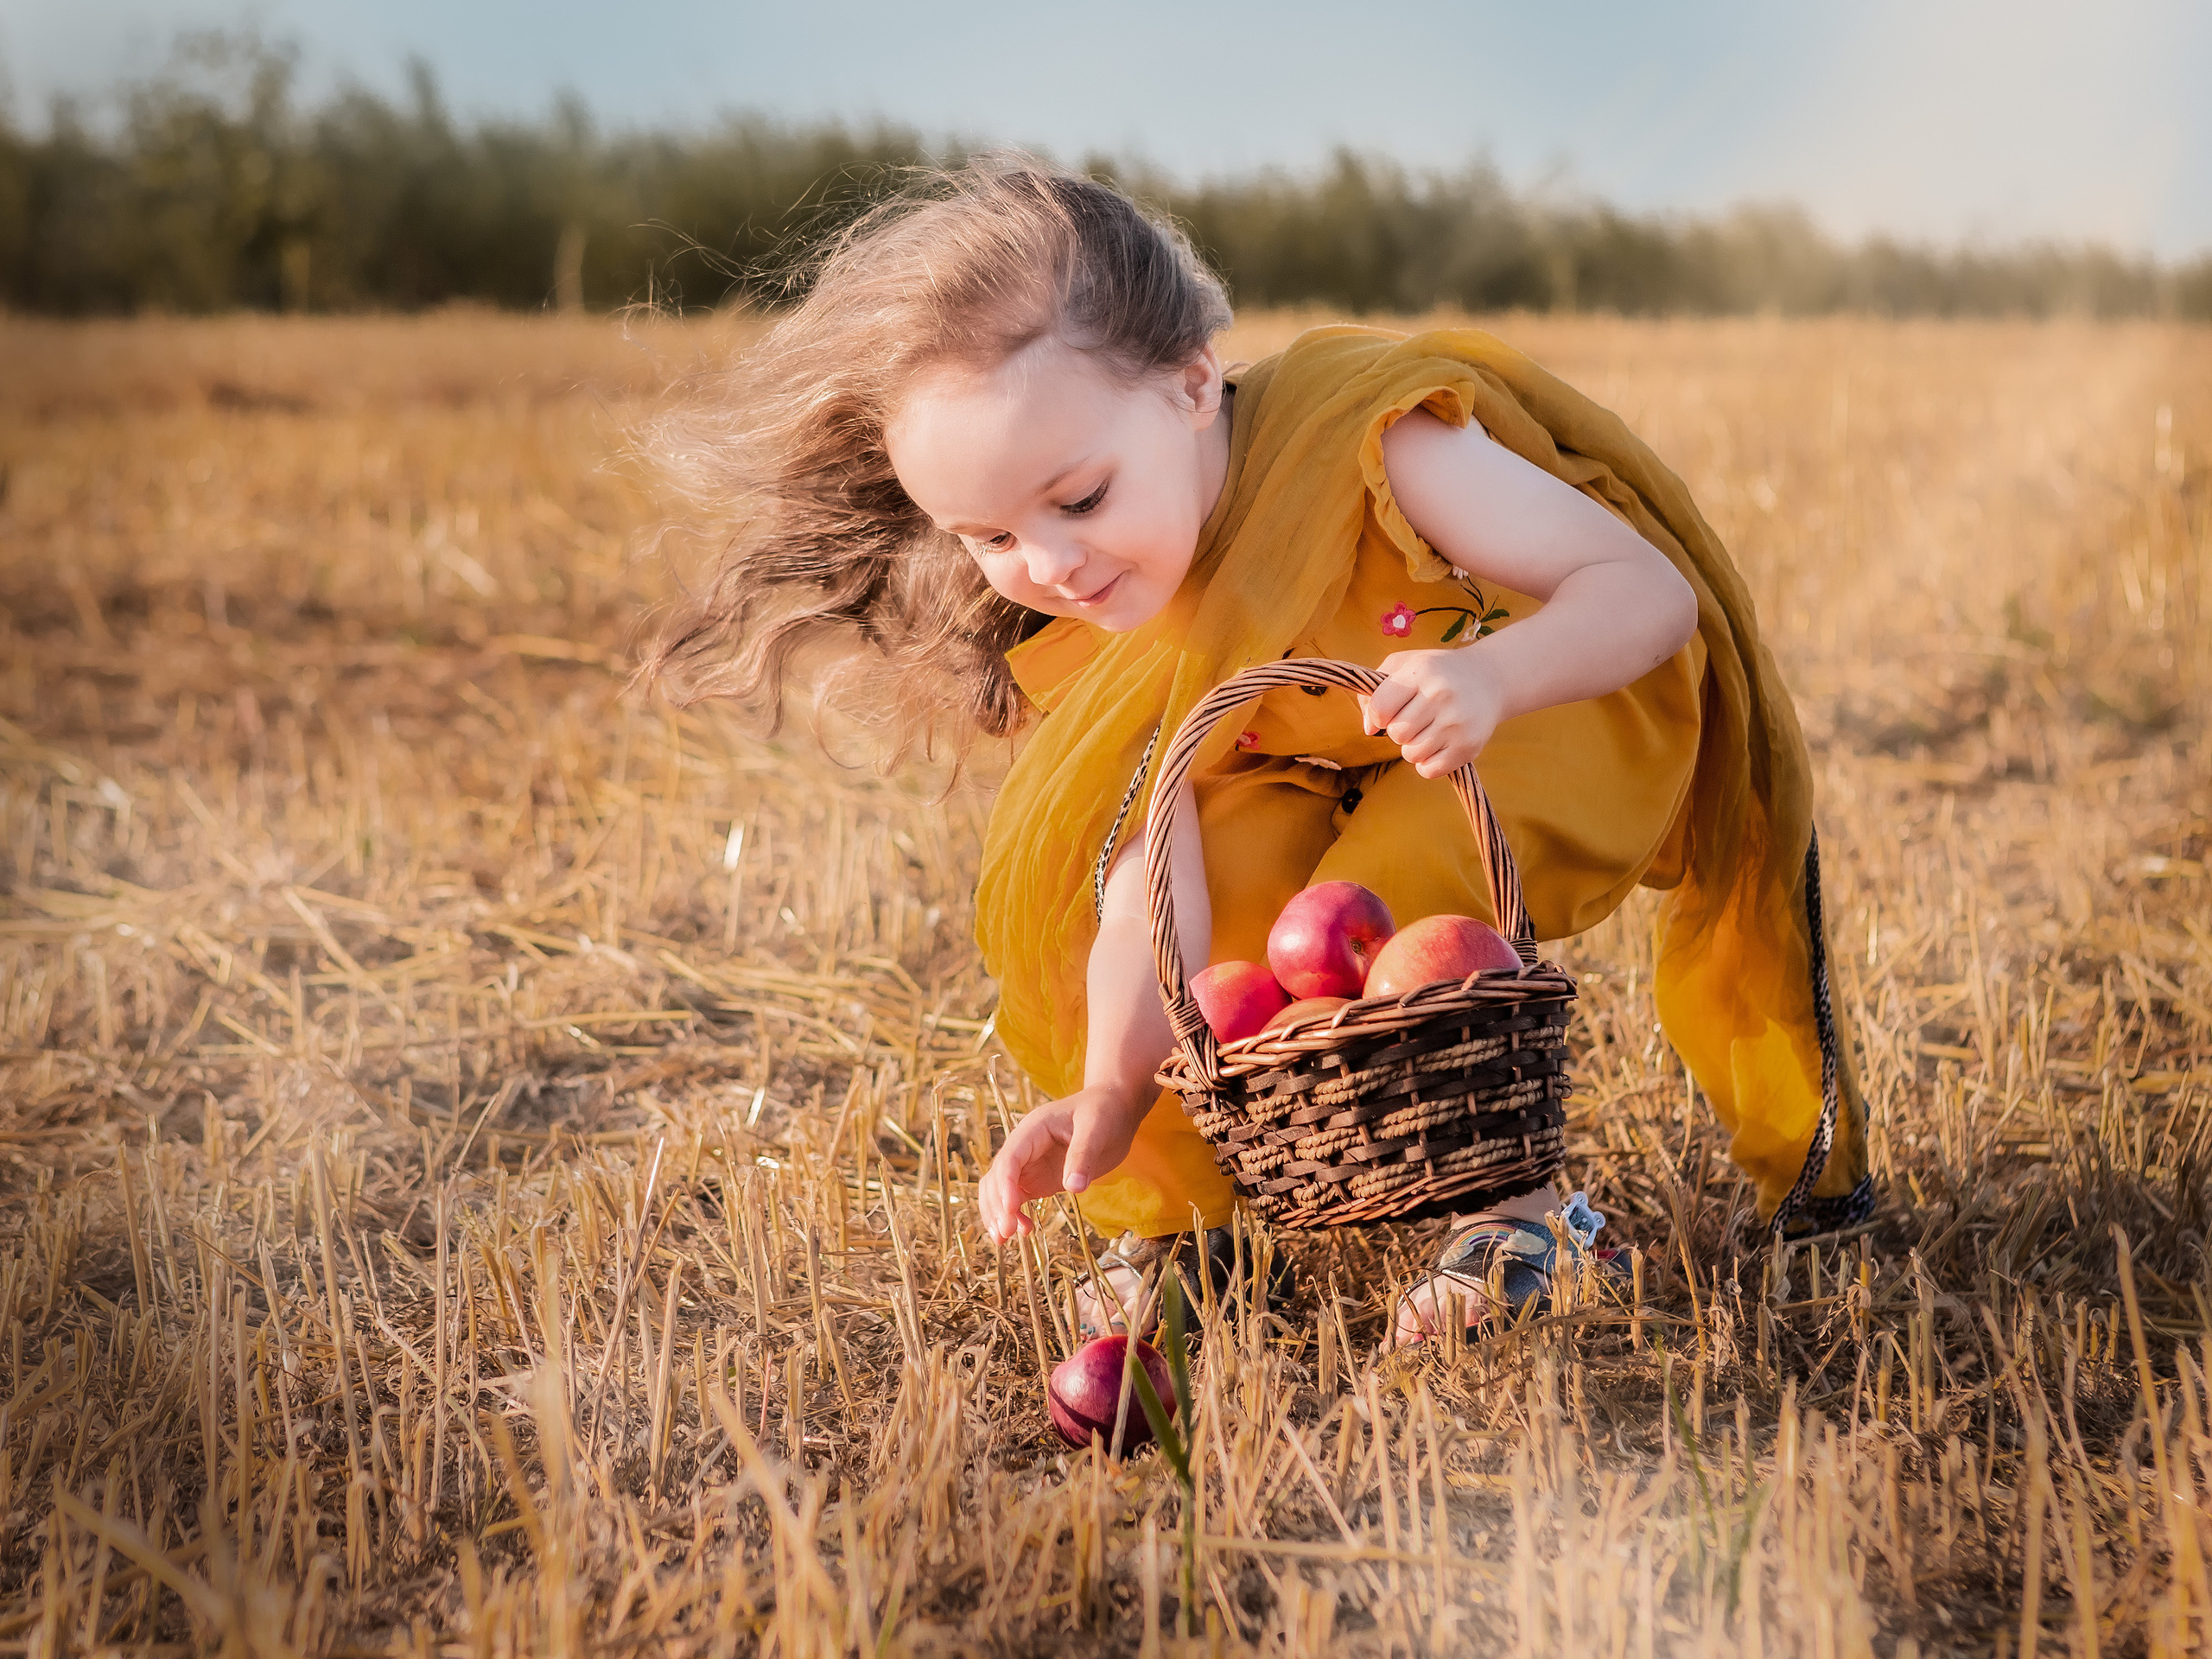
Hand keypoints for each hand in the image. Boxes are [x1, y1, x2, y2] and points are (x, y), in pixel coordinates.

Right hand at [978, 1084, 1147, 1243]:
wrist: (1114, 1111)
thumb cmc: (1104, 1112)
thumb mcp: (1096, 1128)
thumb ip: (1083, 1156)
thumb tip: (1074, 1187)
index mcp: (1032, 1129)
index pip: (1009, 1158)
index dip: (1005, 1184)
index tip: (1010, 1209)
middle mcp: (1024, 1148)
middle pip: (997, 1177)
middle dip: (997, 1205)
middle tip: (1007, 1234)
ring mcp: (1029, 1165)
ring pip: (999, 1190)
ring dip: (998, 1213)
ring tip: (1004, 1239)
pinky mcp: (1038, 1180)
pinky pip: (1016, 1198)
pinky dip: (1013, 1215)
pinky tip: (1024, 1231)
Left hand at [1359, 647, 1510, 778]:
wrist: (1490, 679)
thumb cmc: (1437, 673)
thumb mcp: (1404, 665)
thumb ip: (1375, 692)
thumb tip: (1369, 729)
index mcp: (1421, 672)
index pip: (1380, 707)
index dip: (1378, 715)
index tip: (1388, 712)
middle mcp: (1441, 696)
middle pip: (1396, 734)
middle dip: (1399, 730)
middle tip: (1414, 719)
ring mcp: (1457, 723)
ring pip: (1411, 754)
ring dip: (1413, 747)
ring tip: (1427, 731)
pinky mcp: (1468, 746)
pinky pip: (1428, 770)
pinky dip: (1426, 763)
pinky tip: (1436, 745)